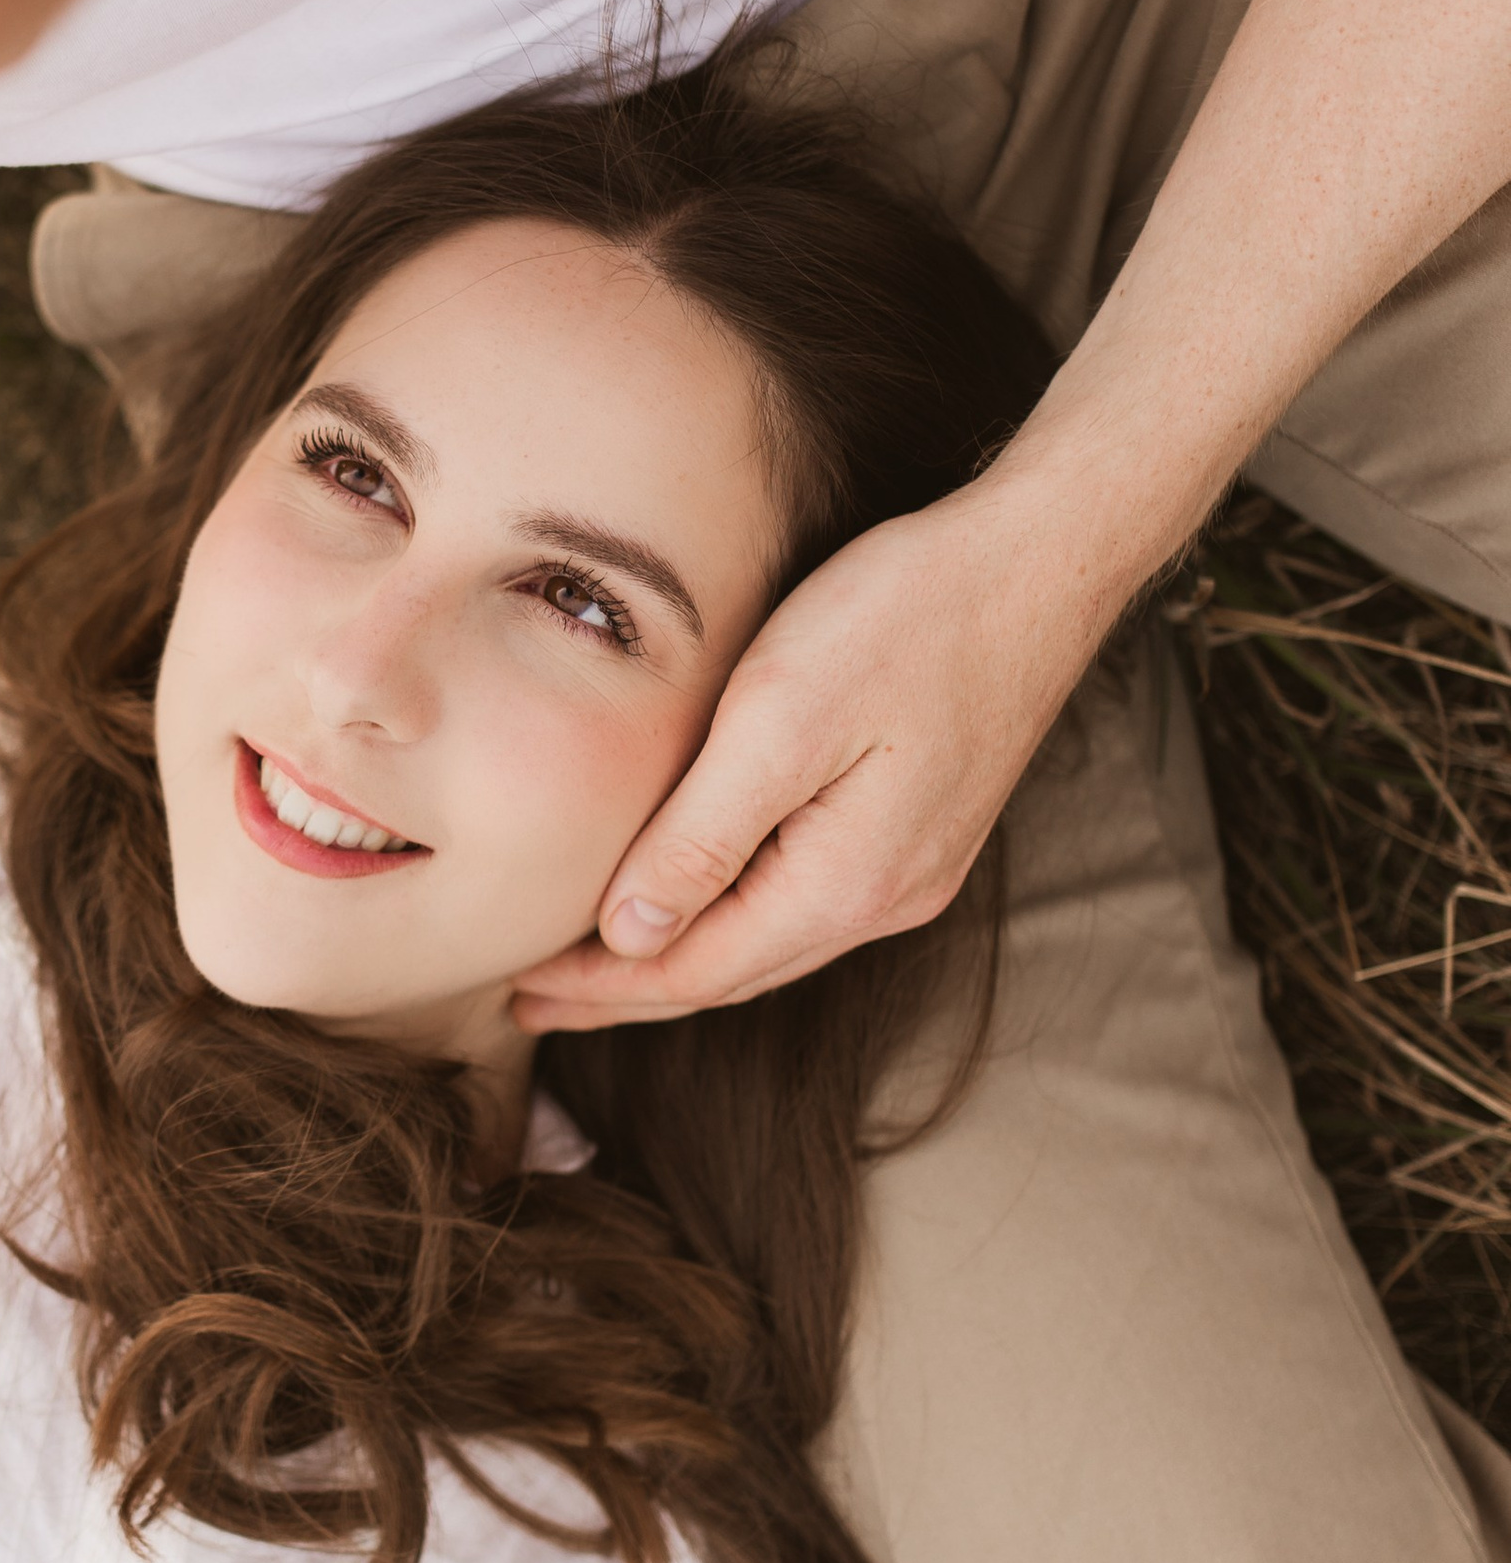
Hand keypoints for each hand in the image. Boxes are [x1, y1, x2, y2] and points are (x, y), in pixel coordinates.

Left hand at [513, 477, 1109, 1027]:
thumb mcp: (781, 718)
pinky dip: (734, 916)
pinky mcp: (921, 828)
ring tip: (599, 965)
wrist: (1042, 561)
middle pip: (730, 972)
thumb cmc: (908, 617)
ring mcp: (911, 869)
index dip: (601, 985)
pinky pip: (805, 903)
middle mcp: (885, 898)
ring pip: (769, 942)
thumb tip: (628, 935)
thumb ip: (702, 837)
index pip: (694, 969)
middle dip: (629, 990)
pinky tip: (697, 899)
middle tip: (535, 1001)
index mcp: (844, 886)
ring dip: (681, 957)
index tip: (520, 989)